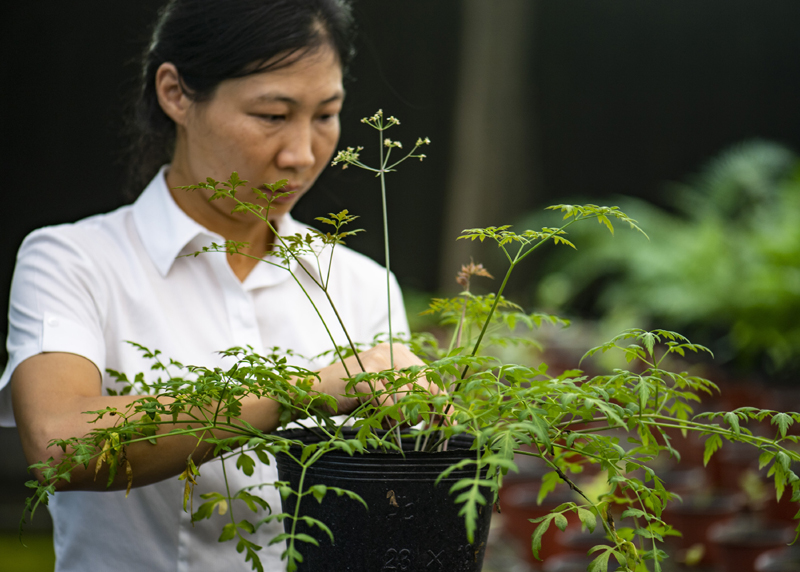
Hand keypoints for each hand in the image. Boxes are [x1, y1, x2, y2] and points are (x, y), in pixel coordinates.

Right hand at [314, 342, 435, 416]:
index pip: (433, 377)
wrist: (316, 391)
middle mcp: (392, 352)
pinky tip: (374, 417)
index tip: (447, 422)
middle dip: (420, 412)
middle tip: (407, 424)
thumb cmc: (355, 395)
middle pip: (425, 388)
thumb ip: (411, 394)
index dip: (442, 401)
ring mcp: (378, 362)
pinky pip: (389, 404)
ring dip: (400, 418)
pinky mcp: (365, 376)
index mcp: (401, 353)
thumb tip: (443, 413)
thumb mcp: (387, 391)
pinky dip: (385, 417)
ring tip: (384, 419)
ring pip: (408, 397)